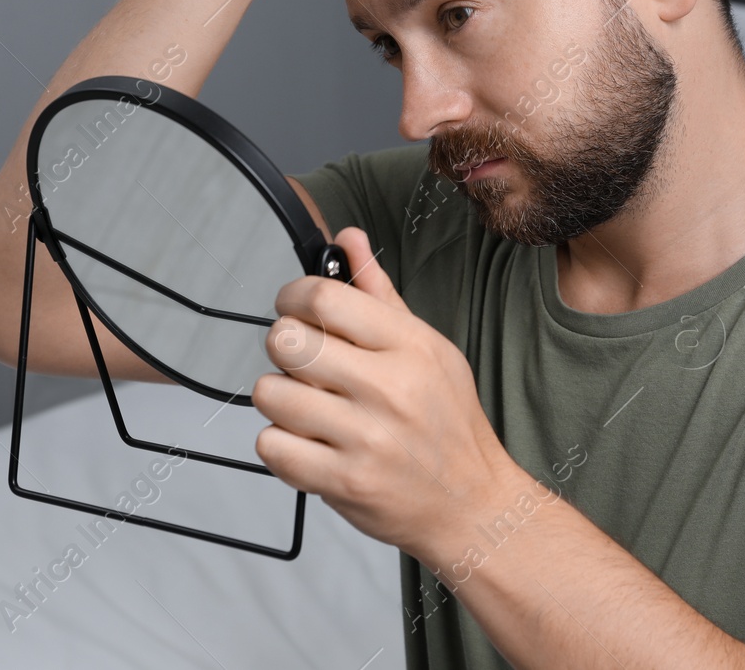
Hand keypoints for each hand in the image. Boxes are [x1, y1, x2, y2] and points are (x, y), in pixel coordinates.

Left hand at [253, 226, 518, 558]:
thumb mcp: (428, 349)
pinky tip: (308, 443)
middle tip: (302, 361)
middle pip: (288, 342)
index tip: (293, 306)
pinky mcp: (344, 482)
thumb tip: (348, 239)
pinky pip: (271, 446)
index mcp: (410, 347)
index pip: (325, 298)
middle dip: (284, 347)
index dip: (293, 296)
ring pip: (271, 393)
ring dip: (280, 398)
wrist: (473, 505)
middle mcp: (389, 389)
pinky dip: (279, 444)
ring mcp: (366, 438)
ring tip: (308, 407)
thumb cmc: (448, 425)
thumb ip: (380, 294)